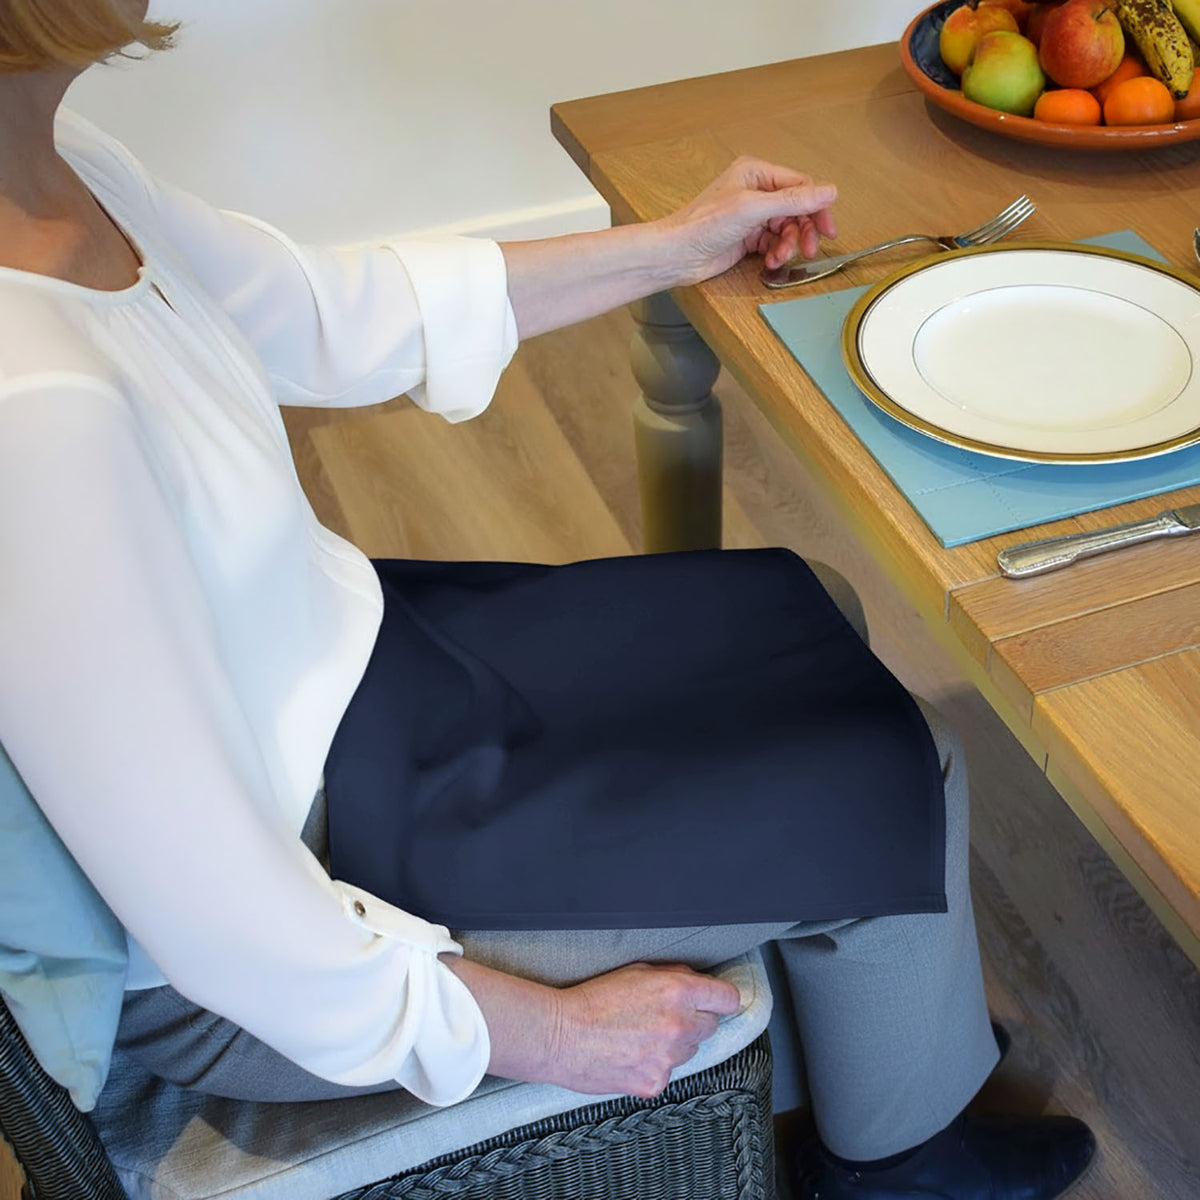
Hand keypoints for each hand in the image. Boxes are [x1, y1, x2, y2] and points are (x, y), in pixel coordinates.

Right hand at [548, 962, 742, 1097]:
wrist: (559, 1035)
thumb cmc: (592, 999)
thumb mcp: (636, 971)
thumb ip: (674, 976)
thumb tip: (698, 982)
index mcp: (677, 992)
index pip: (728, 998)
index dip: (720, 998)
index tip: (715, 1001)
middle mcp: (679, 1025)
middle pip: (711, 1025)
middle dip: (694, 1019)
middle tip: (664, 1016)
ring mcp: (669, 1058)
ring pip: (690, 1051)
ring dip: (675, 1043)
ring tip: (640, 1035)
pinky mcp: (655, 1083)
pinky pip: (667, 1072)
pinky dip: (654, 1066)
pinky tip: (630, 1055)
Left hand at [658, 155, 837, 283]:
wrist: (678, 255)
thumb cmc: (703, 225)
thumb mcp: (753, 209)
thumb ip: (793, 201)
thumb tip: (828, 191)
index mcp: (756, 173)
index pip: (800, 186)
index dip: (817, 207)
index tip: (828, 229)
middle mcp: (755, 191)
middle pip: (796, 209)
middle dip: (803, 230)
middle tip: (810, 249)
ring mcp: (751, 215)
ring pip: (786, 229)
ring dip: (788, 245)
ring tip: (780, 257)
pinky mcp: (747, 237)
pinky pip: (773, 243)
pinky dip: (776, 253)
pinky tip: (770, 261)